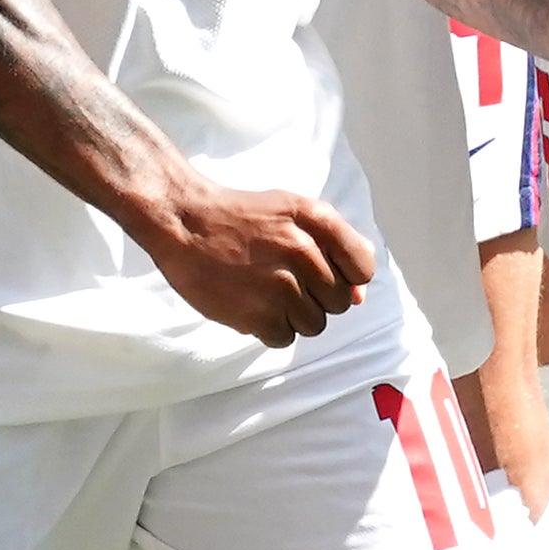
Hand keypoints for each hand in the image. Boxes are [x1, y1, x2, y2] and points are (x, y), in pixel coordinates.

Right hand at [134, 173, 380, 345]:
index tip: (323, 274)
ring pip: (314, 324)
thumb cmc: (241, 217)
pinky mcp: (258, 315)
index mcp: (316, 220)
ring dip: (293, 315)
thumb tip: (358, 296)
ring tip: (265, 291)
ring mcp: (281, 286)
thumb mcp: (292, 211)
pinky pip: (285, 338)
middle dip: (316, 296)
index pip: (363, 268)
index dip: (348, 277)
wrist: (185, 223)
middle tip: (284, 279)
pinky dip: (270, 328)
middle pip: (338, 302)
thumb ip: (335, 245)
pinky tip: (251, 303)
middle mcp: (303, 252)